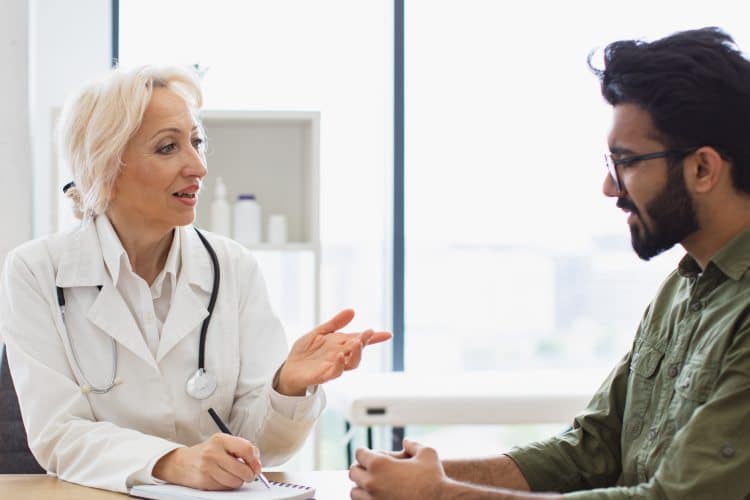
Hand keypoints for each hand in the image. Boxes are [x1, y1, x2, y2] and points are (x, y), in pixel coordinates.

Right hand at [153, 433, 261, 489]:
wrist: (181, 462)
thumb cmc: (206, 452)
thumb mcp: (223, 442)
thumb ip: (241, 447)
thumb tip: (257, 461)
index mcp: (221, 439)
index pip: (246, 449)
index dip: (255, 461)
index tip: (257, 467)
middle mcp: (213, 452)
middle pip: (243, 469)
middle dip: (249, 475)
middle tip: (249, 475)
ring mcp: (208, 467)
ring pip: (235, 481)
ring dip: (238, 481)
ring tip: (233, 475)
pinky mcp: (204, 480)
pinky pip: (225, 487)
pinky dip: (227, 486)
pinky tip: (223, 478)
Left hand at [275, 309, 391, 395]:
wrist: (288, 369)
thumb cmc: (305, 352)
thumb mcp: (319, 332)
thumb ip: (335, 323)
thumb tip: (352, 311)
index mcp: (340, 345)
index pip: (360, 340)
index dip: (374, 338)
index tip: (388, 334)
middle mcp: (340, 356)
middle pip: (358, 350)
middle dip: (365, 342)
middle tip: (368, 333)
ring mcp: (333, 366)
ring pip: (351, 363)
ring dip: (356, 354)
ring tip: (356, 342)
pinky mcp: (322, 375)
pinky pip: (334, 373)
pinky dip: (338, 365)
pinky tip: (338, 356)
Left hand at [349, 439, 448, 499]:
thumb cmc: (435, 479)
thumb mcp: (427, 454)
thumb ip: (414, 445)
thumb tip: (406, 442)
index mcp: (379, 465)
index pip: (360, 454)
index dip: (364, 452)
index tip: (366, 453)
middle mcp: (372, 482)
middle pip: (353, 473)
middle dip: (360, 468)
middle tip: (366, 468)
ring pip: (355, 493)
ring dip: (360, 487)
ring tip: (369, 485)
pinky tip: (377, 497)